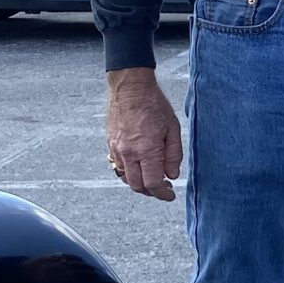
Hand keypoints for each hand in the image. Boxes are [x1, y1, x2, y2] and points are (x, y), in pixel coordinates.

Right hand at [106, 67, 182, 199]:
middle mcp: (129, 153)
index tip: (170, 195)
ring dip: (139, 182)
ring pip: (125, 178)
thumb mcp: (172, 128)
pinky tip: (139, 165)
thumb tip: (171, 175)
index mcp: (146, 150)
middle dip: (151, 192)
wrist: (130, 87)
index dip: (162, 194)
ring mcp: (117, 149)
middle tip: (163, 188)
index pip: (153, 184)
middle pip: (137, 186)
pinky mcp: (110, 144)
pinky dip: (129, 171)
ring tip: (152, 177)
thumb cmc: (154, 104)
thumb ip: (173, 155)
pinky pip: (118, 165)